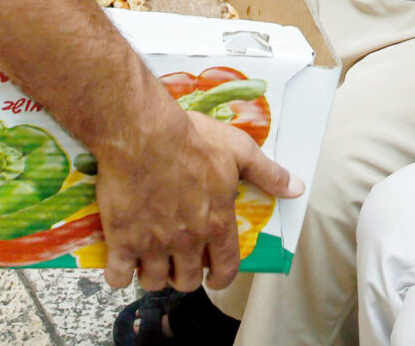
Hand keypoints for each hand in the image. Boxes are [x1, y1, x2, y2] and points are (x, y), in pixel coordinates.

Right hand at [95, 109, 301, 291]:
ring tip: (149, 260)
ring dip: (153, 275)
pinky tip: (120, 260)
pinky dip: (118, 273)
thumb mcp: (238, 150)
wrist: (142, 133)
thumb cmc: (191, 138)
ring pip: (154, 281)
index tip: (215, 276)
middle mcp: (186, 241)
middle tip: (178, 261)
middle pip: (188, 281)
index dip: (222, 277)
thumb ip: (267, 173)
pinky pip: (117, 275)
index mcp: (216, 223)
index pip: (227, 268)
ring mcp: (153, 243)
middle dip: (185, 276)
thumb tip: (296, 188)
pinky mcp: (121, 239)